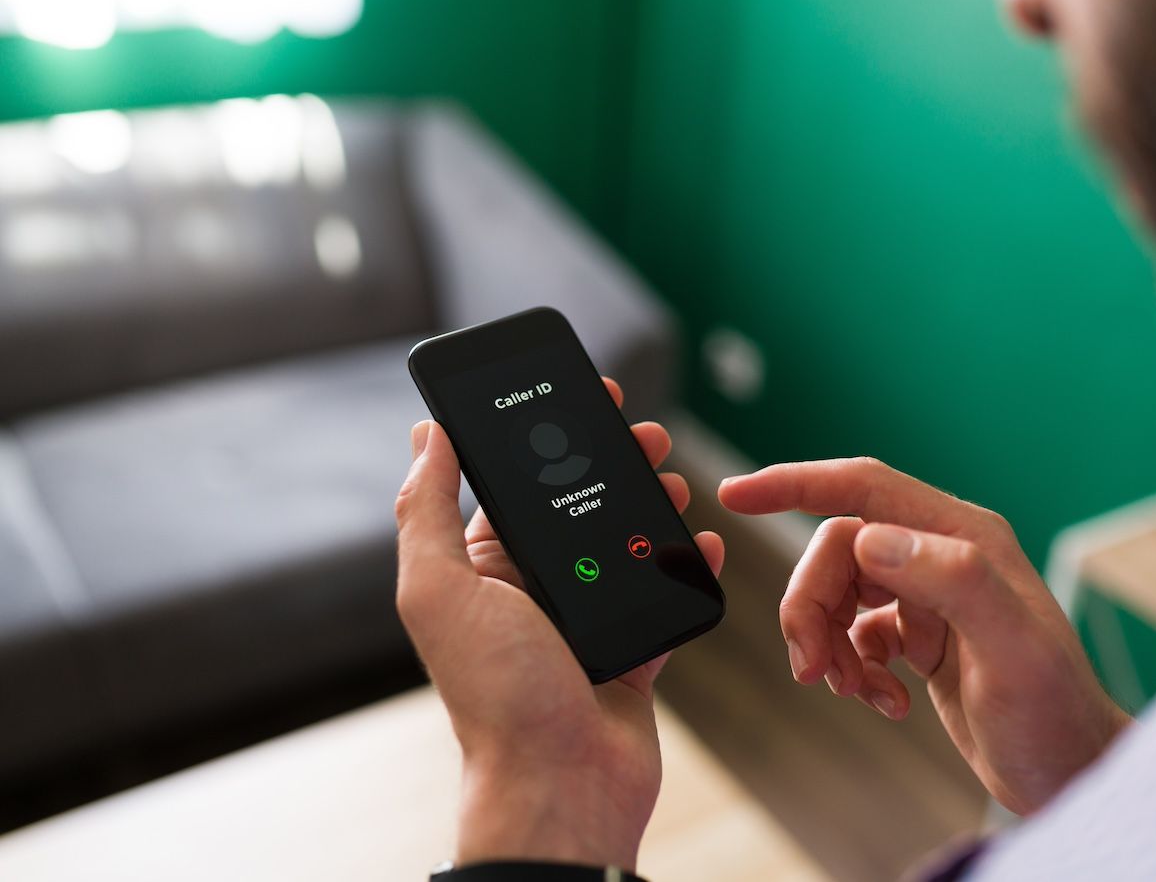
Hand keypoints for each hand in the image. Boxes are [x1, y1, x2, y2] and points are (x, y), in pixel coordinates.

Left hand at [395, 378, 723, 869]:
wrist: (563, 787)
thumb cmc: (496, 696)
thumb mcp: (441, 591)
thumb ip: (428, 511)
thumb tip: (428, 434)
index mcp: (486, 569)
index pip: (516, 482)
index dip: (548, 434)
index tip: (583, 393)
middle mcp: (536, 589)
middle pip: (580, 503)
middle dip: (614, 460)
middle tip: (646, 432)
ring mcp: (589, 618)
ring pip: (627, 542)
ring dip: (653, 503)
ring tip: (677, 482)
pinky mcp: (636, 649)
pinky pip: (665, 593)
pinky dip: (686, 563)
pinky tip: (702, 540)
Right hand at [718, 458, 1128, 815]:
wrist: (1072, 773)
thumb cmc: (1055, 713)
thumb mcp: (1013, 650)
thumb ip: (952, 580)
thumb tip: (871, 540)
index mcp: (964, 537)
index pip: (863, 488)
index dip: (795, 483)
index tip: (736, 494)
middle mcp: (943, 554)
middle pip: (838, 550)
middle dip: (810, 605)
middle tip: (811, 667)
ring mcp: (929, 594)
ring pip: (838, 591)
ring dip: (827, 641)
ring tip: (853, 690)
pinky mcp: (919, 634)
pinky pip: (853, 632)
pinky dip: (852, 667)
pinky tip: (884, 699)